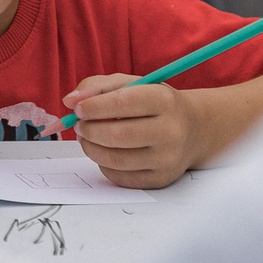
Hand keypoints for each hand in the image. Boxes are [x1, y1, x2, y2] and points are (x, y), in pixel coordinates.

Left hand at [65, 75, 200, 187]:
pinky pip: (120, 177)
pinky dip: (103, 164)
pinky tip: (104, 151)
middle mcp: (171, 131)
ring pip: (115, 159)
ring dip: (90, 148)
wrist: (193, 130)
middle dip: (88, 129)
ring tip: (87, 137)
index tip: (78, 108)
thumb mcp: (132, 83)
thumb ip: (97, 86)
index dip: (94, 106)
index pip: (122, 103)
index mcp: (165, 100)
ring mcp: (167, 158)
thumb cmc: (155, 104)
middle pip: (117, 135)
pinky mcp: (161, 179)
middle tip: (79, 125)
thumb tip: (69, 101)